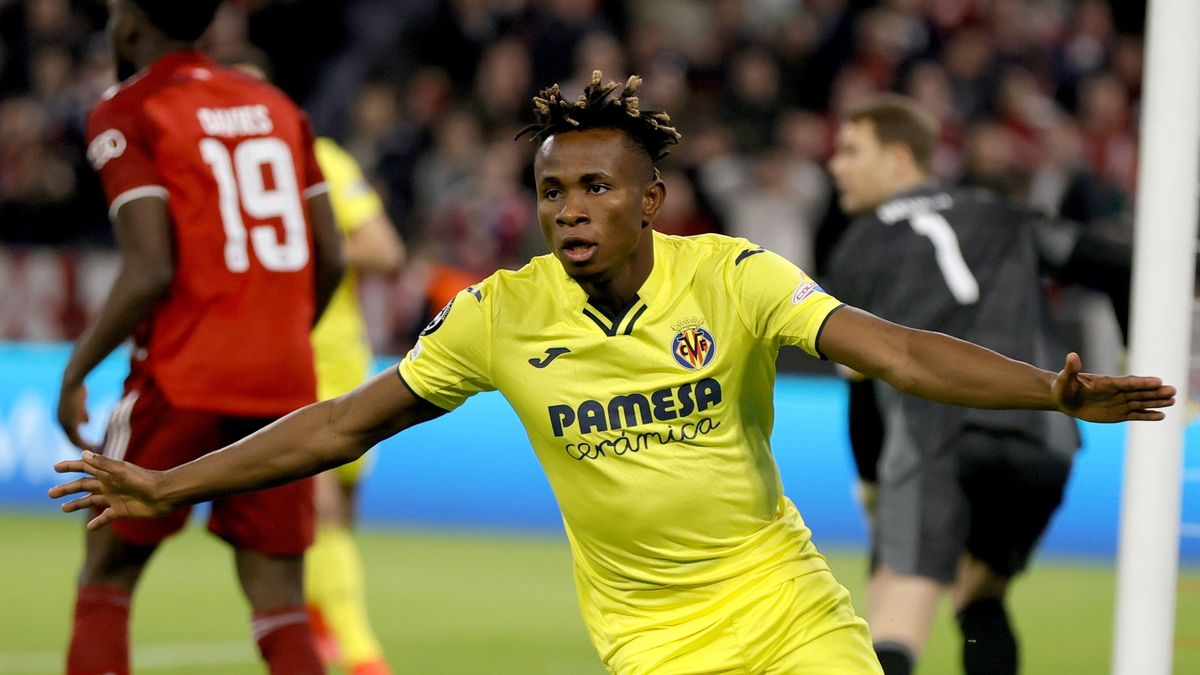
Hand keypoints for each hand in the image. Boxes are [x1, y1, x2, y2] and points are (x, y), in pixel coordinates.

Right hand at [49, 451, 173, 529]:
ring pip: (91, 501)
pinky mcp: (121, 510)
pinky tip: (90, 528)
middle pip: (83, 486)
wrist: (164, 495)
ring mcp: (115, 498)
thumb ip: (102, 463)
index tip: (55, 467)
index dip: (70, 466)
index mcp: (108, 473)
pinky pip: (106, 517)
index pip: (85, 468)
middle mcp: (109, 484)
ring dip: (77, 504)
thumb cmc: (144, 480)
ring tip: (63, 508)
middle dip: (67, 488)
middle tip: (51, 493)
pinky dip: (97, 523)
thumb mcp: (121, 471)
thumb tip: (83, 453)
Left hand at [57, 380, 95, 451]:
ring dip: (85, 446)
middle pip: (71, 439)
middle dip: (82, 446)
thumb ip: (82, 414)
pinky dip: (86, 443)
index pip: (70, 433)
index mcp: (61, 418)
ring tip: (96, 450)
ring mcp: (64, 423)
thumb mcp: (80, 403)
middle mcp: (60, 422)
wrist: (72, 382)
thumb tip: (86, 422)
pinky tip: (96, 446)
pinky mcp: (69, 423)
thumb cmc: (77, 389)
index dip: (80, 441)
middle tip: (94, 452)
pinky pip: (78, 438)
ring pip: (74, 440)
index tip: (89, 447)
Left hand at [1052, 352, 1176, 422]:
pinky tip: (1161, 416)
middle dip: (1155, 392)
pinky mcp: (1118, 414)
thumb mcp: (1065, 379)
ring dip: (1156, 402)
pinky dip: (1147, 415)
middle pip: (1140, 392)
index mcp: (1107, 382)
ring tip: (1173, 401)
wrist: (1064, 398)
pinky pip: (1135, 415)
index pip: (1128, 382)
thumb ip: (1071, 369)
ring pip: (1141, 403)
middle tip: (1173, 391)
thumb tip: (1071, 355)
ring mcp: (1119, 403)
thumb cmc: (1064, 387)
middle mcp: (1117, 392)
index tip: (1157, 381)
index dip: (1142, 382)